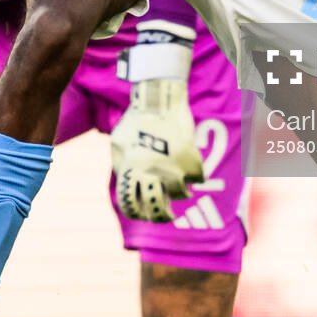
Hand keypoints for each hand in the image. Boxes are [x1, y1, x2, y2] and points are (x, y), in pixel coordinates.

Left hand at [108, 95, 203, 223]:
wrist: (158, 100)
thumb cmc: (135, 121)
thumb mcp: (118, 144)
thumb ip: (122, 167)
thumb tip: (129, 185)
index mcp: (130, 172)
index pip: (132, 206)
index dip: (138, 214)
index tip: (145, 214)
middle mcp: (151, 174)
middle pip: (157, 209)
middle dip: (163, 215)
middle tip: (168, 215)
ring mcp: (172, 168)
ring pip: (181, 194)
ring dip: (181, 190)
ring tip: (181, 184)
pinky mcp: (191, 159)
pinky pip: (198, 177)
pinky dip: (196, 173)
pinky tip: (191, 165)